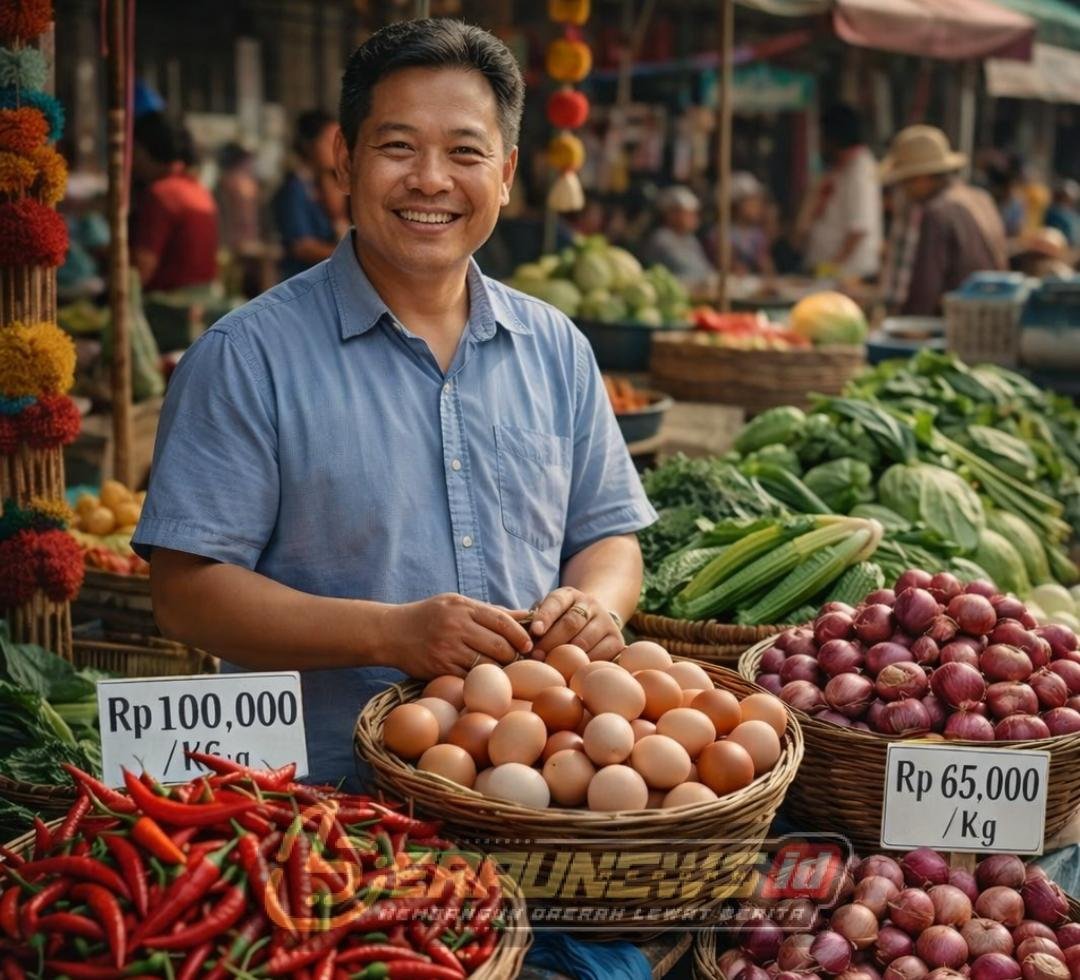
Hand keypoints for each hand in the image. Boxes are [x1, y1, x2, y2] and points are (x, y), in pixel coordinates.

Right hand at [383, 593, 532, 678]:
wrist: (391, 632)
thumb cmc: (430, 616)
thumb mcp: (457, 603)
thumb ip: (490, 611)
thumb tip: (525, 616)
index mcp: (463, 607)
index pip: (502, 621)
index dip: (520, 635)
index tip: (529, 645)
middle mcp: (456, 626)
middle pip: (498, 645)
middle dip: (514, 655)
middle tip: (519, 661)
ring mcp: (448, 648)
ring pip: (486, 664)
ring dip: (500, 671)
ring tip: (505, 671)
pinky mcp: (440, 668)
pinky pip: (469, 677)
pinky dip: (481, 681)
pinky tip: (485, 681)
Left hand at [528, 587, 624, 661]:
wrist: (595, 619)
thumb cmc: (560, 621)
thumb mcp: (549, 613)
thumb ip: (535, 620)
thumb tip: (521, 637)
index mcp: (569, 595)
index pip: (556, 602)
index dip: (545, 616)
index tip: (535, 631)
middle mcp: (590, 604)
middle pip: (570, 623)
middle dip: (551, 642)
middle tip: (536, 656)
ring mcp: (605, 621)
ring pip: (584, 641)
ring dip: (566, 657)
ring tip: (551, 667)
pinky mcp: (617, 640)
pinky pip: (600, 655)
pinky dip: (584, 665)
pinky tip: (572, 671)